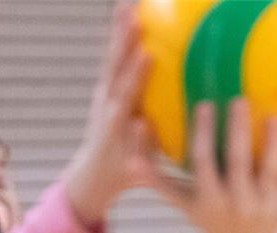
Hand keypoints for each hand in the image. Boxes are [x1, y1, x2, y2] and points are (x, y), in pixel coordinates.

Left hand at [63, 3, 161, 222]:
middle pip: (115, 66)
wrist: (95, 172)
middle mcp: (107, 101)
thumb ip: (152, 149)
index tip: (150, 55)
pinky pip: (113, 56)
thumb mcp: (142, 169)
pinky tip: (129, 10)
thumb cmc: (127, 173)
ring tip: (129, 3)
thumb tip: (182, 134)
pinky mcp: (104, 86)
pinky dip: (118, 33)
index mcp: (118, 121)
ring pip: (111, 55)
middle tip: (137, 16)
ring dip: (118, 28)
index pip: (127, 94)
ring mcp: (104, 92)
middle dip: (124, 41)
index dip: (137, 75)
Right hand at [153, 98, 276, 232]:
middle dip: (238, 132)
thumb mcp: (183, 203)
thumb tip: (127, 152)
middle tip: (239, 99)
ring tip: (273, 114)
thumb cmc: (210, 219)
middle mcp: (237, 203)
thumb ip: (156, 179)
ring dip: (273, 143)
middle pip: (238, 163)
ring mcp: (265, 206)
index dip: (202, 135)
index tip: (204, 104)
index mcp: (210, 199)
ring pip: (271, 171)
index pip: (204, 163)